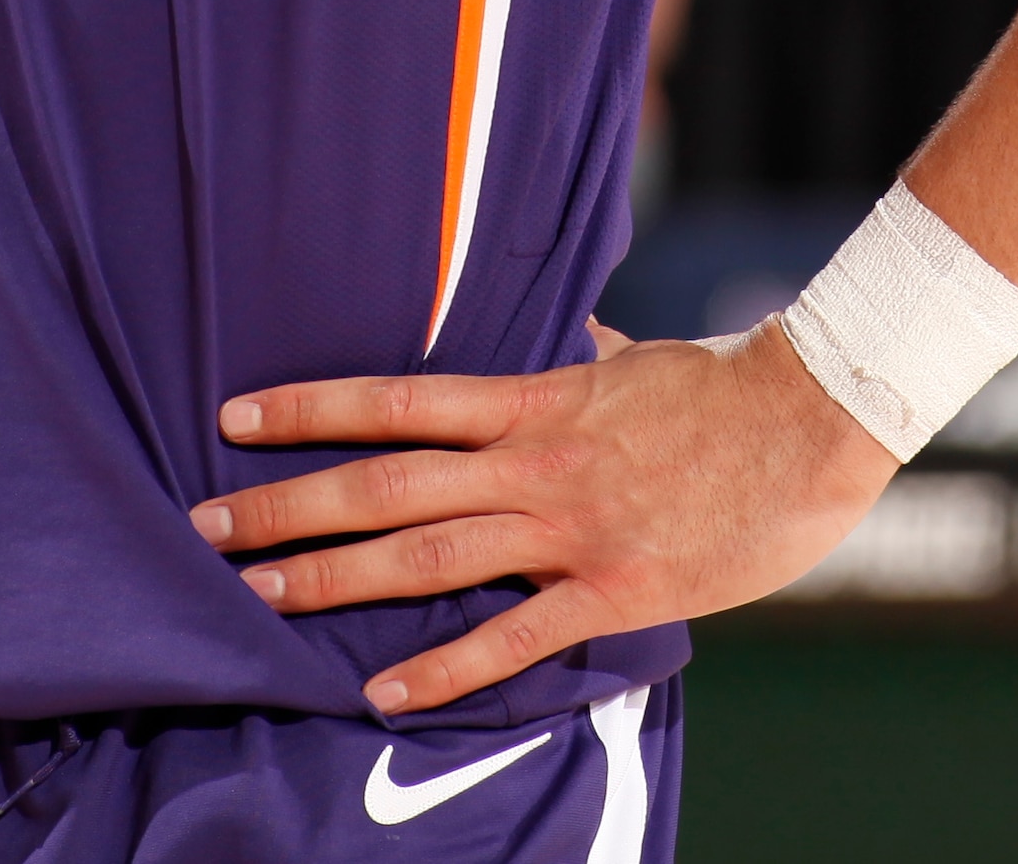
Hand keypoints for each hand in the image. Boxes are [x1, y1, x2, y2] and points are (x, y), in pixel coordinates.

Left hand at [192, 323, 894, 712]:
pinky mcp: (615, 590)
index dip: (312, 406)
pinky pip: (515, 636)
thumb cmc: (727, 386)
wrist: (813, 421)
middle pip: (387, 482)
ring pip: (430, 553)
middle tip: (204, 527)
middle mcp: (535, 463)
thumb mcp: (636, 357)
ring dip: (337, 577)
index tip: (234, 416)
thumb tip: (557, 324)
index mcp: (537, 400)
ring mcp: (571, 529)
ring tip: (258, 595)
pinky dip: (447, 668)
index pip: (400, 399)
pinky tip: (384, 692)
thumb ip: (581, 352)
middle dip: (289, 505)